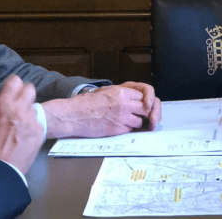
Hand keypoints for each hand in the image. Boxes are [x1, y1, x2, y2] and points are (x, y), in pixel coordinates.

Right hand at [0, 75, 43, 173]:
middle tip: (21, 105)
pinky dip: (33, 128)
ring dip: (29, 114)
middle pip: (30, 89)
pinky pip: (38, 123)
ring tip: (23, 126)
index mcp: (3, 105)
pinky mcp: (40, 131)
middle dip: (26, 95)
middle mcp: (19, 108)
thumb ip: (0, 108)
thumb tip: (7, 103)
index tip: (13, 91)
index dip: (14, 85)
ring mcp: (31, 119)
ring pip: (35, 108)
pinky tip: (26, 138)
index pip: (14, 81)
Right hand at [43, 82, 160, 138]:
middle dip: (149, 113)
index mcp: (122, 91)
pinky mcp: (117, 129)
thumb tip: (139, 99)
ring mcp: (121, 117)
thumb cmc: (87, 102)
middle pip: (148, 108)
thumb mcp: (107, 91)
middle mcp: (124, 103)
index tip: (148, 106)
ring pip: (140, 121)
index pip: (146, 94)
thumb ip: (123, 93)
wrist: (73, 115)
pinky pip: (130, 130)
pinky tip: (118, 126)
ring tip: (126, 120)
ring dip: (137, 123)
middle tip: (148, 118)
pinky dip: (127, 129)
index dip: (148, 100)